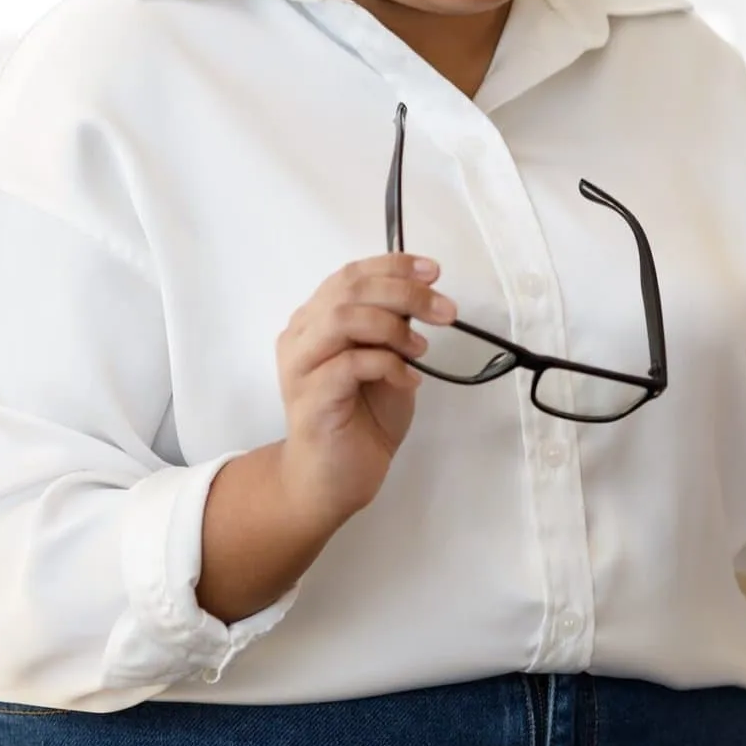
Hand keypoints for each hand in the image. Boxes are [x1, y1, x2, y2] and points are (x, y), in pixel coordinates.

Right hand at [271, 254, 454, 528]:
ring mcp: (300, 367)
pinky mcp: (311, 398)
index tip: (434, 271)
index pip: (350, 275)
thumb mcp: (387, 361)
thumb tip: (422, 295)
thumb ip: (393, 327)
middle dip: (405, 292)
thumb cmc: (361, 419)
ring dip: (394, 327)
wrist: (333, 479)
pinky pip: (351, 364)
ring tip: (421, 350)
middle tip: (444, 310)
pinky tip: (409, 380)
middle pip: (350, 290)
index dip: (394, 265)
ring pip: (344, 319)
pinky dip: (390, 365)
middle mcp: (301, 337)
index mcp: (315, 321)